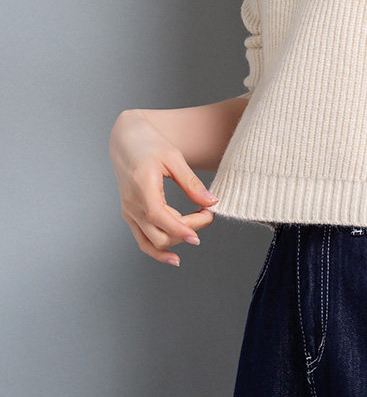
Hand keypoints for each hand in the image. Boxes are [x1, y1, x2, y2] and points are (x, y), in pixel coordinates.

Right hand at [110, 108, 217, 266]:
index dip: (182, 227)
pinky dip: (158, 250)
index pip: (160, 216)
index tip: (206, 222)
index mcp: (141, 187)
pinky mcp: (130, 215)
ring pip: (151, 243)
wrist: (126, 140)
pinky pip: (142, 241)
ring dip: (176, 242)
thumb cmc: (150, 144)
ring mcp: (129, 212)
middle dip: (188, 230)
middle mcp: (132, 204)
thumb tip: (211, 201)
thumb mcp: (174, 158)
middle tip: (207, 214)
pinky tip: (174, 256)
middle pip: (160, 234)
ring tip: (196, 233)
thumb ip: (191, 182)